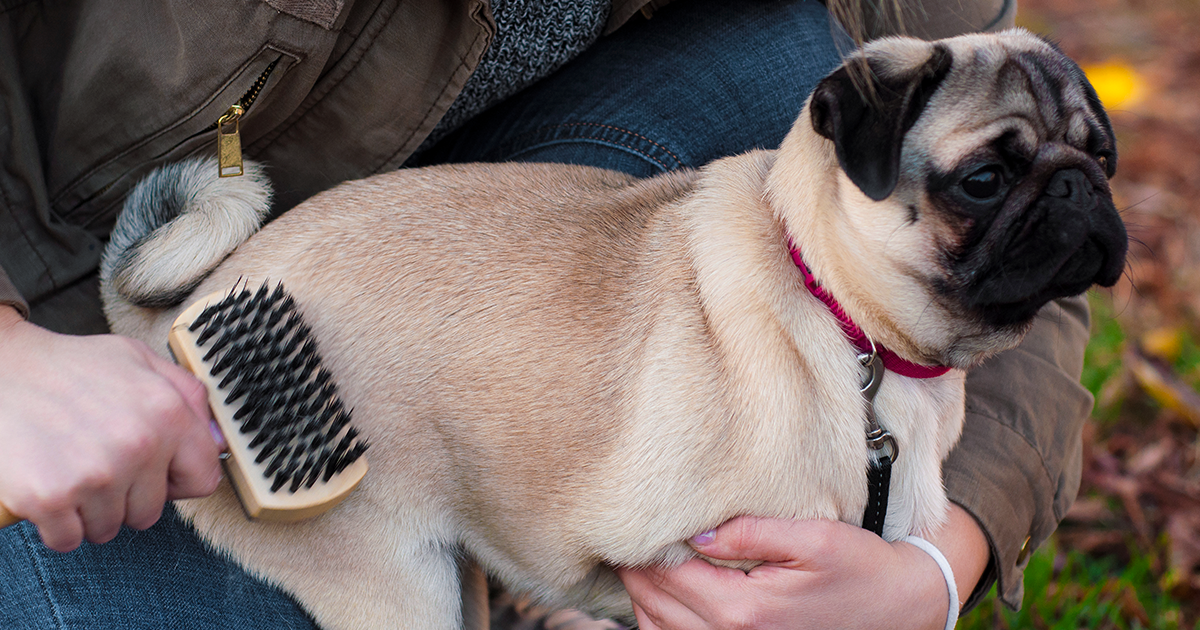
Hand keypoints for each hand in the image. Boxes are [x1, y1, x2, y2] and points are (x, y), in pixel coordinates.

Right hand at [0, 306, 223, 551]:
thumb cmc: (71, 366)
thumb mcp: (141, 360)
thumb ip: (188, 397)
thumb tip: (220, 441)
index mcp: (167, 413)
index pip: (203, 479)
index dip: (177, 479)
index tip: (154, 472)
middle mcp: (137, 444)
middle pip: (150, 511)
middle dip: (127, 496)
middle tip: (99, 463)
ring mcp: (94, 473)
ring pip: (109, 528)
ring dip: (91, 510)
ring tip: (73, 470)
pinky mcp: (49, 497)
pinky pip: (67, 539)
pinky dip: (57, 524)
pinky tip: (51, 489)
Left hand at [617, 505, 988, 629]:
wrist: (900, 606)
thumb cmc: (860, 567)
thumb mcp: (814, 539)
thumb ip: (752, 533)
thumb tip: (697, 534)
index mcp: (744, 610)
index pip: (668, 578)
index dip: (642, 549)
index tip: (626, 520)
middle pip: (655, 606)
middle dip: (634, 571)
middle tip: (621, 535)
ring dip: (641, 598)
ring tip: (636, 561)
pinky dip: (661, 621)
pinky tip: (661, 596)